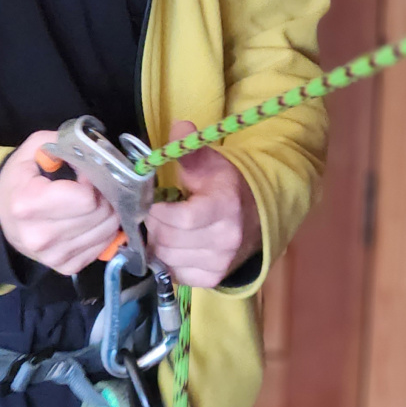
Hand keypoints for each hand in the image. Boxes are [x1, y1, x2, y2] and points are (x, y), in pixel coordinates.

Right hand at [0, 131, 120, 273]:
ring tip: (93, 204)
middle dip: (105, 196)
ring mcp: (53, 256)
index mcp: (27, 203)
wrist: (3, 217)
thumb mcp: (32, 151)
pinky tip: (90, 221)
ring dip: (108, 214)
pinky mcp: (65, 267)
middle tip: (95, 188)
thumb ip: (61, 143)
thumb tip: (92, 153)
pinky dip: (102, 231)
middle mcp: (39, 235)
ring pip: (106, 231)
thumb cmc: (21, 181)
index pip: (86, 198)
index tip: (84, 176)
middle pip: (100, 214)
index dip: (92, 181)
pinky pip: (102, 247)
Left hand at [145, 121, 259, 288]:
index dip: (157, 211)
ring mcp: (220, 262)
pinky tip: (175, 245)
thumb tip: (178, 128)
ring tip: (163, 228)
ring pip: (168, 259)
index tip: (150, 201)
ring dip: (158, 244)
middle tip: (153, 214)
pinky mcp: (214, 278)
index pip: (182, 218)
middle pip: (169, 240)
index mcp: (224, 207)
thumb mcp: (210, 163)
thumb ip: (189, 148)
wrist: (255, 215)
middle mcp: (225, 239)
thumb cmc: (225, 185)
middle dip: (153, 225)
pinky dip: (168, 261)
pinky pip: (176, 274)